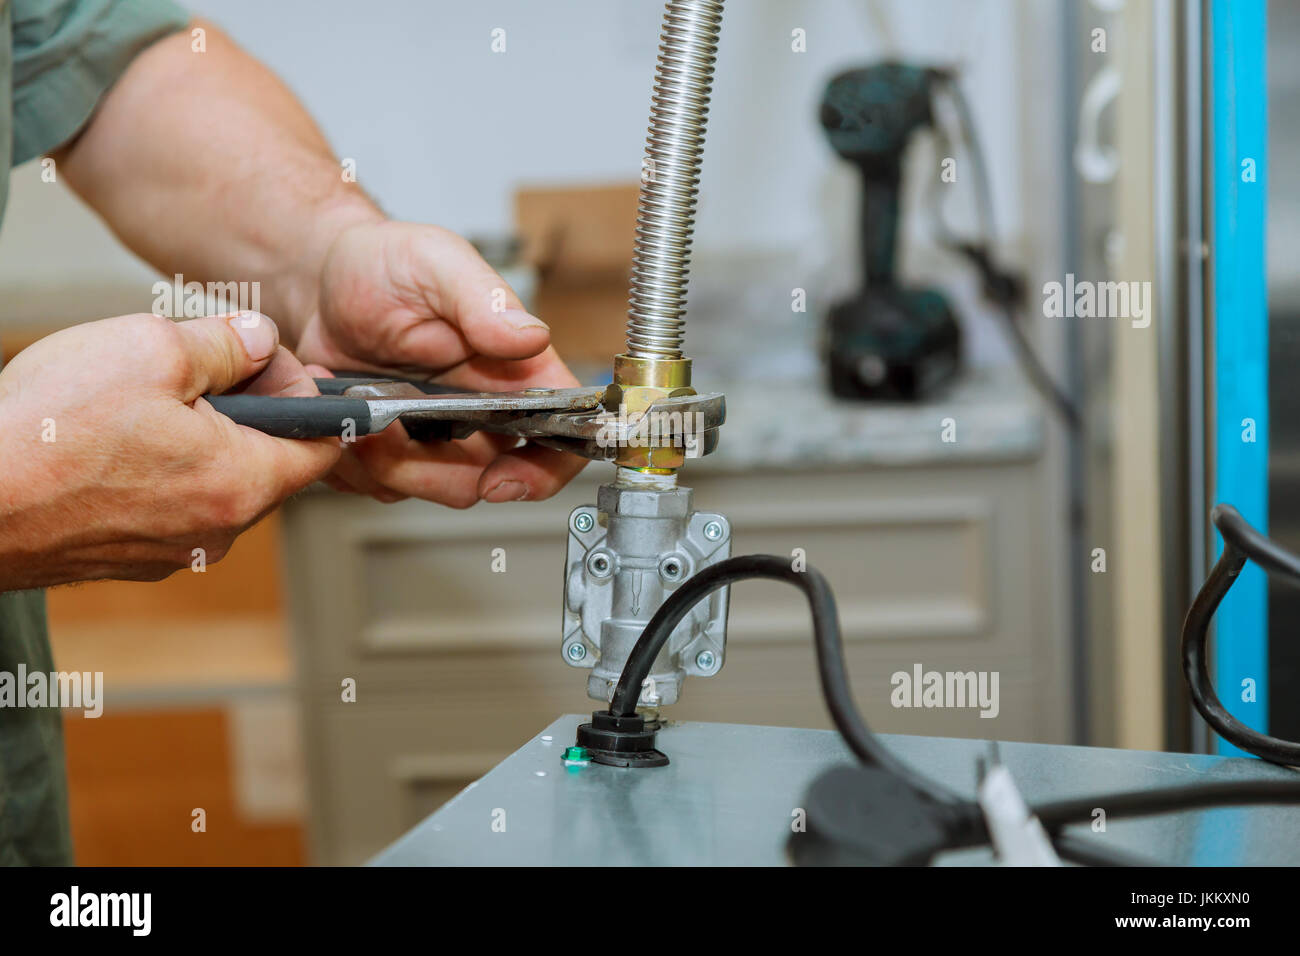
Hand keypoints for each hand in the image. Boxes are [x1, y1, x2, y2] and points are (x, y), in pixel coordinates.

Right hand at [0, 312, 339, 588]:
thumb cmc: (47, 429)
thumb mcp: (152, 349)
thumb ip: (226, 343)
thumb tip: (261, 340)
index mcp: (243, 483)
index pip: (323, 446)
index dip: (307, 395)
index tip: (276, 363)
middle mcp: (218, 531)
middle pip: (269, 461)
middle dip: (250, 408)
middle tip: (201, 365)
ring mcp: (172, 550)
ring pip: (216, 481)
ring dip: (201, 436)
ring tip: (146, 399)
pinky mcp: (127, 556)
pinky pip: (170, 504)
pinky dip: (161, 468)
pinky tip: (112, 439)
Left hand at [292, 220, 587, 507]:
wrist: (322, 281)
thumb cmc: (387, 264)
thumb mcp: (436, 263)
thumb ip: (484, 299)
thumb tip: (532, 337)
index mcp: (516, 371)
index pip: (560, 438)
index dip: (544, 471)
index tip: (502, 480)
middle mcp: (485, 412)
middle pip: (487, 479)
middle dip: (432, 470)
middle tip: (383, 429)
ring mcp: (438, 437)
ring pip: (427, 488)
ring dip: (383, 460)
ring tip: (351, 403)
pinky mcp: (392, 451)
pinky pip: (380, 485)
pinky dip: (352, 457)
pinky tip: (337, 410)